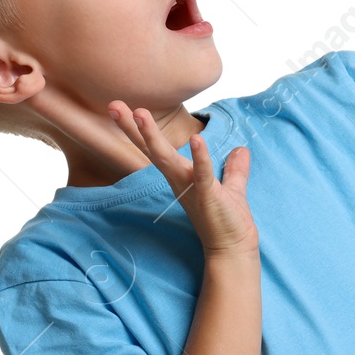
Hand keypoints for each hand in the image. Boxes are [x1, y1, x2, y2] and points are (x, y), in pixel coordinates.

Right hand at [108, 102, 257, 256]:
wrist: (234, 248)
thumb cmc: (228, 220)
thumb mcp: (233, 188)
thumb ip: (234, 169)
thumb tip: (241, 150)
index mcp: (182, 175)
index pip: (156, 149)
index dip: (140, 130)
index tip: (125, 109)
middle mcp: (180, 180)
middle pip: (151, 150)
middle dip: (133, 128)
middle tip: (113, 106)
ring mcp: (192, 188)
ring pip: (167, 159)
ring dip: (153, 137)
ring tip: (140, 114)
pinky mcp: (209, 196)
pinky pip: (203, 174)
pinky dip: (200, 157)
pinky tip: (197, 139)